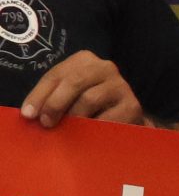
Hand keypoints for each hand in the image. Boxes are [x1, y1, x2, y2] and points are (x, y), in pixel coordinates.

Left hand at [19, 52, 145, 127]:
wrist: (121, 116)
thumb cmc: (85, 105)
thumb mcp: (65, 95)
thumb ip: (49, 98)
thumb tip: (30, 114)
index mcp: (85, 60)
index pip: (57, 74)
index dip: (39, 95)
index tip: (28, 115)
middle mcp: (105, 67)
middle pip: (75, 82)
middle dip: (56, 104)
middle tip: (46, 123)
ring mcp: (121, 85)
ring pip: (90, 99)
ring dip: (73, 117)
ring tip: (67, 130)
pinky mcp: (132, 105)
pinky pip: (107, 118)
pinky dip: (93, 128)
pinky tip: (86, 135)